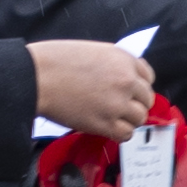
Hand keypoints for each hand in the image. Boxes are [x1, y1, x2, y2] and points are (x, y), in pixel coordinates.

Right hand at [34, 39, 156, 134]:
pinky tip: (107, 127)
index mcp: (123, 59)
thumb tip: (119, 80)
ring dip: (128, 119)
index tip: (129, 91)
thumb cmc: (55, 61)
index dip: (137, 86)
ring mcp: (118, 103)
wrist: (37, 77)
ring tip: (110, 117)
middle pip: (146, 99)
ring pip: (140, 118)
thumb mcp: (92, 51)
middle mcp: (126, 80)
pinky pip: (126, 134)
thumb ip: (112, 65)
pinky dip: (119, 133)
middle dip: (134, 103)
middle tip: (117, 106)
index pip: (148, 76)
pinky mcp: (105, 123)